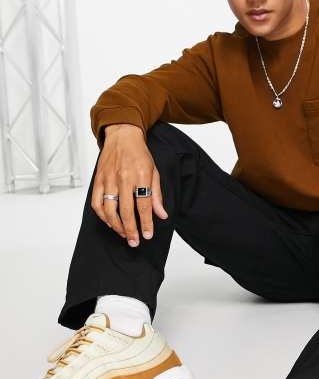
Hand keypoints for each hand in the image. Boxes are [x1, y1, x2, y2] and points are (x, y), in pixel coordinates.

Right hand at [91, 124, 167, 245]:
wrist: (122, 136)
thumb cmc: (139, 155)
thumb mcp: (154, 172)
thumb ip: (156, 195)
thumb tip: (161, 215)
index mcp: (141, 175)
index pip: (144, 205)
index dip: (146, 222)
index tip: (147, 235)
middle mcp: (124, 178)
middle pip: (126, 211)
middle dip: (131, 230)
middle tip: (135, 242)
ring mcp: (109, 179)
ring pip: (109, 210)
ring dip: (116, 226)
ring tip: (124, 234)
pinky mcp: (98, 180)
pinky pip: (97, 203)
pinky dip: (102, 216)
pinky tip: (111, 222)